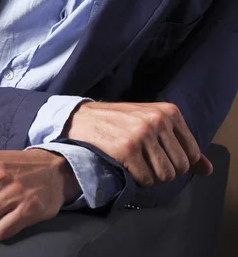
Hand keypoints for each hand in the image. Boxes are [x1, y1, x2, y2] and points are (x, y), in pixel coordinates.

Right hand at [63, 101, 212, 186]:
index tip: (160, 155)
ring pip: (165, 176)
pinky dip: (138, 179)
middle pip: (180, 168)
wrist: (84, 119)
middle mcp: (158, 120)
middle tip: (145, 159)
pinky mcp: (128, 149)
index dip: (177, 162)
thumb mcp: (155, 124)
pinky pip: (146, 180)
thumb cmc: (122, 123)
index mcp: (169, 111)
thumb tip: (208, 170)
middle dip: (164, 171)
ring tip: (137, 162)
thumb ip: (183, 146)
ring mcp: (142, 134)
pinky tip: (127, 165)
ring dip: (151, 177)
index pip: (192, 154)